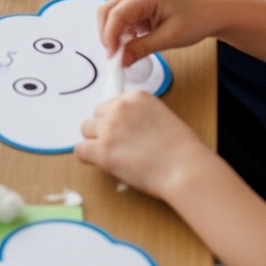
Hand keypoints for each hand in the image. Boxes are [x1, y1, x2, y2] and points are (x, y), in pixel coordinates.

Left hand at [76, 90, 206, 198]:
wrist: (185, 168)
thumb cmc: (182, 150)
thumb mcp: (162, 117)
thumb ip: (140, 115)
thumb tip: (126, 128)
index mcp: (136, 96)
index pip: (112, 104)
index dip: (116, 121)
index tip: (125, 133)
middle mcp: (119, 107)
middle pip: (96, 116)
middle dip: (104, 130)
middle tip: (120, 147)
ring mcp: (109, 128)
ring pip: (86, 130)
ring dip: (96, 142)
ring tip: (114, 156)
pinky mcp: (102, 150)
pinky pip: (81, 150)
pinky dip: (88, 157)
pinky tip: (102, 164)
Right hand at [98, 0, 220, 65]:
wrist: (214, 11)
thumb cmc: (197, 20)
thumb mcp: (170, 37)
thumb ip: (142, 48)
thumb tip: (121, 61)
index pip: (116, 14)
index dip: (109, 36)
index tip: (113, 58)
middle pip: (108, 10)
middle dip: (107, 34)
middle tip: (115, 56)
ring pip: (113, 12)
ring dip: (114, 32)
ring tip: (125, 51)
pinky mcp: (141, 3)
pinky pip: (123, 15)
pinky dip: (122, 30)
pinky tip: (133, 41)